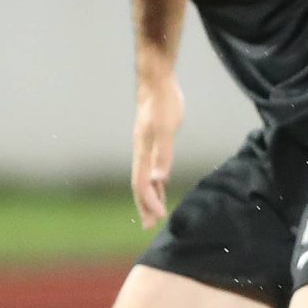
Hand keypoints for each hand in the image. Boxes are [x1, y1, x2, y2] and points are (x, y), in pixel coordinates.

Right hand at [131, 77, 182, 228]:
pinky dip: (156, 180)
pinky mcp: (155, 140)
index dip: (149, 202)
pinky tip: (161, 184)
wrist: (157, 82)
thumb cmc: (163, 103)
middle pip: (140, 186)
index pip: (142, 185)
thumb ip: (163, 154)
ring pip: (146, 177)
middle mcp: (141, 152)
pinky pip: (153, 166)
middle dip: (145, 206)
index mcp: (142, 152)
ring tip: (154, 212)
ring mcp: (147, 146)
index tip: (159, 217)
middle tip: (149, 226)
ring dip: (150, 195)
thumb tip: (158, 180)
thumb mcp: (166, 129)